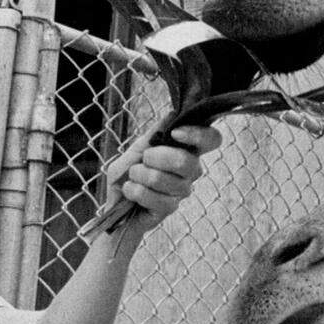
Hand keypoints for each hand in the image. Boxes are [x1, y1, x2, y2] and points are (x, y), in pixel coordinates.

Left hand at [104, 125, 222, 232]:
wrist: (111, 199)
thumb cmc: (127, 172)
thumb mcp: (137, 148)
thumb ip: (155, 133)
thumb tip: (173, 113)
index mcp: (186, 150)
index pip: (211, 140)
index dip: (199, 135)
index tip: (175, 133)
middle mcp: (190, 171)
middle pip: (187, 162)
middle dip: (156, 157)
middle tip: (143, 159)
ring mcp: (181, 191)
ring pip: (165, 180)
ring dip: (140, 175)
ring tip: (132, 176)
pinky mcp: (168, 209)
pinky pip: (156, 199)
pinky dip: (135, 191)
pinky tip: (129, 190)